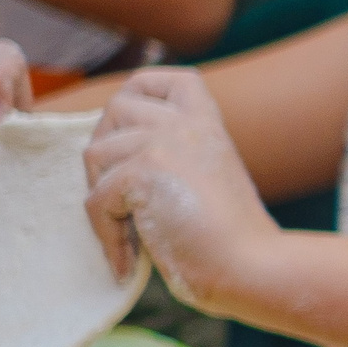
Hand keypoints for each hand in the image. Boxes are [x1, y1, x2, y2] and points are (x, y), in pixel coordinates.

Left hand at [82, 68, 280, 308]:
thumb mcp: (206, 175)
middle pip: (114, 109)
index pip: (155, 80)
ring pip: (95, 154)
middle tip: (124, 197)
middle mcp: (184, 123)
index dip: (133, 97)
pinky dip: (108, 237)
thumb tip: (108, 153)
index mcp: (205, 121)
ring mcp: (163, 143)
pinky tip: (128, 262)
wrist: (252, 266)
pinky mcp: (143, 172)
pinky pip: (96, 200)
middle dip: (107, 153)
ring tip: (133, 233)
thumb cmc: (231, 239)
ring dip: (104, 199)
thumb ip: (172, 153)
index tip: (134, 136)